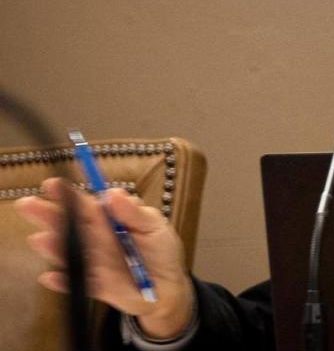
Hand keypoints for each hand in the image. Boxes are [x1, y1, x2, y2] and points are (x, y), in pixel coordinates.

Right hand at [15, 177, 195, 339]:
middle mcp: (95, 238)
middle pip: (70, 225)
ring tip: (40, 239)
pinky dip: (62, 281)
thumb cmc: (160, 249)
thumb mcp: (154, 226)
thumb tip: (113, 193)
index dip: (70, 194)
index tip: (53, 185)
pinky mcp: (92, 286)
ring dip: (53, 246)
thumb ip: (134, 212)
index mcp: (109, 219)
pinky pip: (75, 283)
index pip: (86, 204)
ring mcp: (91, 262)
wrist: (168, 286)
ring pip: (68, 252)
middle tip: (28, 204)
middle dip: (49, 214)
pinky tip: (50, 277)